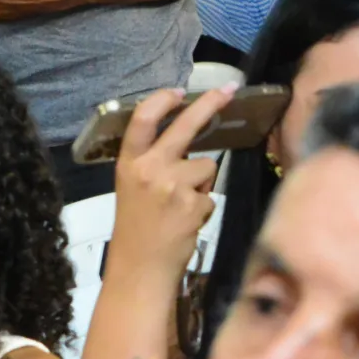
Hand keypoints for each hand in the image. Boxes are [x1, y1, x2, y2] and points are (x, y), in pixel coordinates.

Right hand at [111, 88, 224, 284]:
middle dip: (210, 105)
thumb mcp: (131, 187)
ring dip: (201, 183)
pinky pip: (210, 194)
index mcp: (129, 162)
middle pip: (185, 127)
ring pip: (206, 166)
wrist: (140, 267)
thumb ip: (152, 162)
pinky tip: (186, 221)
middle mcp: (150, 169)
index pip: (143, 119)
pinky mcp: (194, 204)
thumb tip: (187, 142)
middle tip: (229, 90)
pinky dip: (203, 206)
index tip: (180, 91)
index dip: (162, 100)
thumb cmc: (136, 228)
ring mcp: (173, 185)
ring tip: (181, 207)